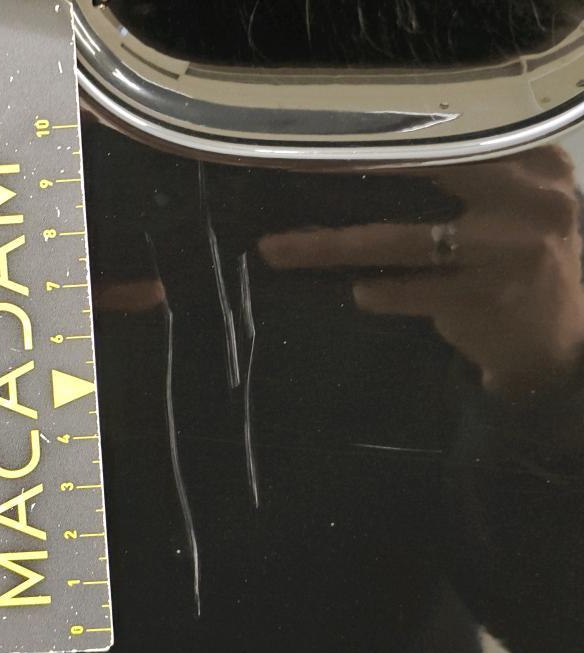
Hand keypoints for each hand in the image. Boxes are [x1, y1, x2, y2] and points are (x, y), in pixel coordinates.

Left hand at [259, 147, 583, 396]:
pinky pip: (409, 289)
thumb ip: (463, 179)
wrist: (560, 340)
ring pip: (397, 239)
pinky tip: (360, 292)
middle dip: (345, 172)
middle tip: (288, 171)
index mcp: (532, 163)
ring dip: (329, 245)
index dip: (384, 136)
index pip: (448, 139)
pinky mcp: (483, 298)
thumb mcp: (512, 205)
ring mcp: (505, 250)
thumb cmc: (518, 260)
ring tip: (277, 249)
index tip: (326, 134)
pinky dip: (378, 292)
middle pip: (417, 176)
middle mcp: (526, 199)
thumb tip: (359, 158)